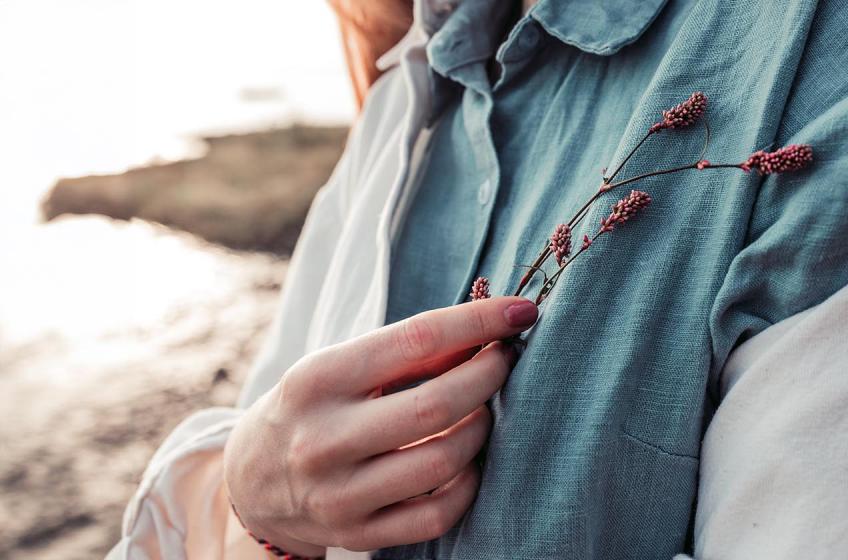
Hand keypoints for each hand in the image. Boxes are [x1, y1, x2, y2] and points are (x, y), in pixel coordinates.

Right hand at [224, 297, 538, 553]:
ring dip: (482, 429)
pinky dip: (468, 484)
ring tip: (484, 410)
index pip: (415, 340)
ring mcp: (338, 494)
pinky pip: (437, 515)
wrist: (252, 480)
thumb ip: (409, 352)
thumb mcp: (342, 366)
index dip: (478, 322)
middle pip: (436, 405)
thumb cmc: (314, 407)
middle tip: (506, 360)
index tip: (520, 310)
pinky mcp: (356, 534)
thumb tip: (488, 330)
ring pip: (443, 461)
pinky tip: (468, 461)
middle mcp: (323, 439)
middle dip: (489, 376)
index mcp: (317, 379)